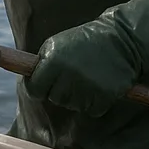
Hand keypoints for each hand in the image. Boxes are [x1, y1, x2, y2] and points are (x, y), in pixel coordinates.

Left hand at [26, 0, 148, 117]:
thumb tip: (26, 80)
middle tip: (74, 73)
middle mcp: (67, 76)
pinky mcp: (103, 98)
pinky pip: (91, 110)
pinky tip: (100, 84)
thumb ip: (41, 63)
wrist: (123, 39)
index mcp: (52, 62)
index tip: (45, 84)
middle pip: (53, 98)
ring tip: (88, 76)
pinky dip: (95, 102)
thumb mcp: (57, 44)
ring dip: (77, 96)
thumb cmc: (85, 42)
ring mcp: (85, 88)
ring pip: (71, 105)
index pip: (34, 89)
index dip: (39, 88)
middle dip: (60, 90)